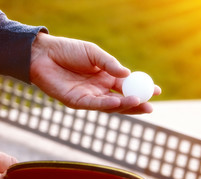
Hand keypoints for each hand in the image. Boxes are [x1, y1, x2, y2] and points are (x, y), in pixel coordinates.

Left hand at [30, 33, 160, 113]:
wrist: (43, 53)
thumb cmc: (68, 50)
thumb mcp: (93, 53)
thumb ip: (110, 64)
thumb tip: (129, 74)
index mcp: (104, 76)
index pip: (126, 86)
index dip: (141, 89)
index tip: (157, 90)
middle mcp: (98, 89)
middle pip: (121, 100)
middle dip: (137, 104)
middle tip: (151, 106)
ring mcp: (88, 96)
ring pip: (110, 105)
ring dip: (126, 106)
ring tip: (141, 104)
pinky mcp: (76, 101)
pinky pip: (95, 105)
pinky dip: (107, 105)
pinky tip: (119, 103)